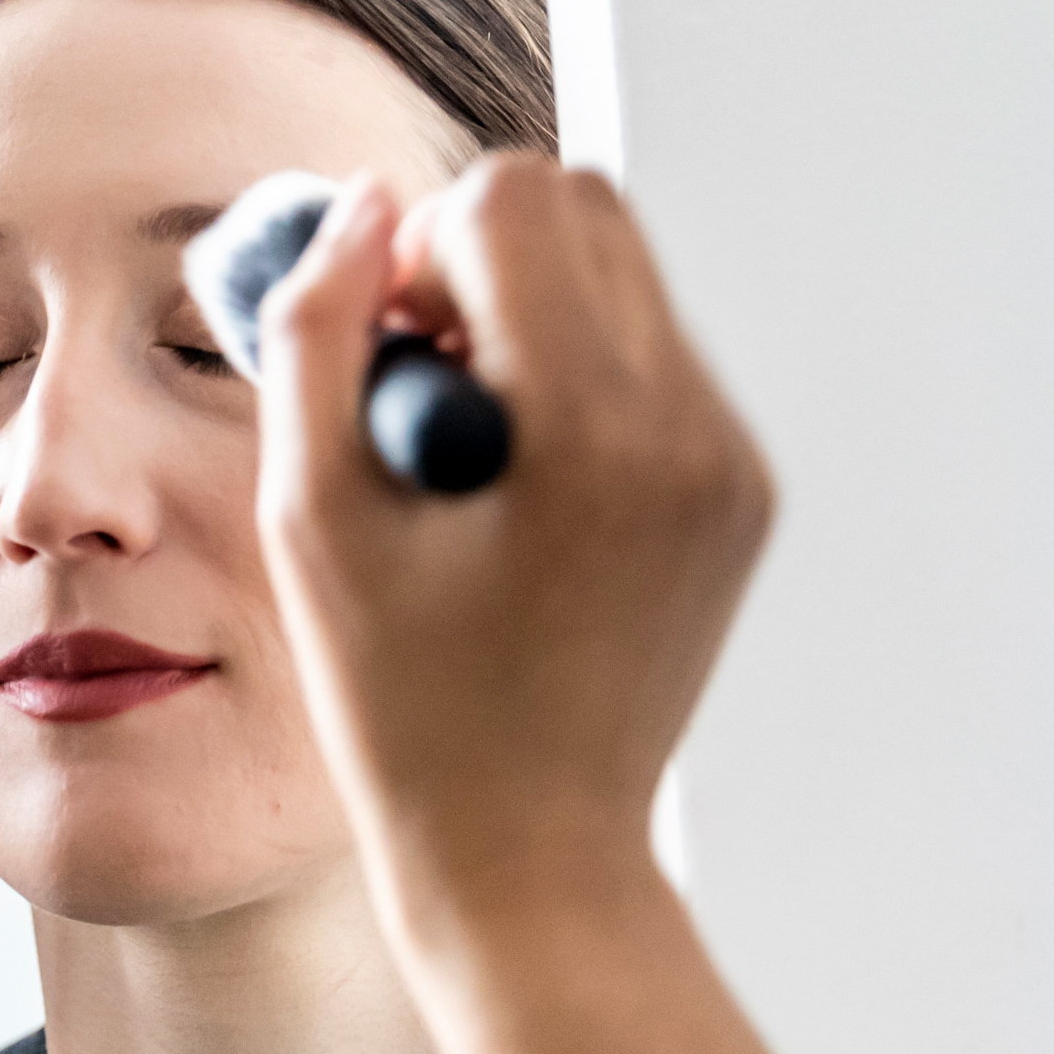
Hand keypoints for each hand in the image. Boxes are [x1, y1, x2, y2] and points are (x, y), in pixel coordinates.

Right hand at [252, 155, 770, 916]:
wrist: (531, 854)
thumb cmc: (400, 706)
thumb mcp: (312, 517)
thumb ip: (319, 334)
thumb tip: (366, 205)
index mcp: (596, 428)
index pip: (515, 199)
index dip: (418, 248)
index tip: (382, 350)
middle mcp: (693, 426)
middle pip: (585, 209)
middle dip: (479, 257)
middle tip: (415, 378)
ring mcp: (732, 460)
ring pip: (622, 274)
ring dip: (526, 316)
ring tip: (462, 449)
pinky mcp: (741, 492)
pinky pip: (651, 360)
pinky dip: (572, 383)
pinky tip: (517, 495)